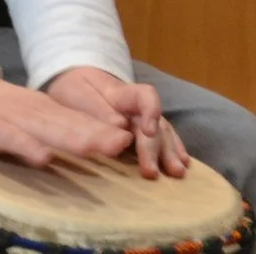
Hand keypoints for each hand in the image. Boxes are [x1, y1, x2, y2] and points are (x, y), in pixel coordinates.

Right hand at [0, 70, 130, 168]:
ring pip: (49, 131)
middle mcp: (39, 114)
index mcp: (50, 112)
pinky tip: (43, 158)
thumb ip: (59, 131)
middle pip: (72, 126)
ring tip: (98, 147)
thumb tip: (92, 144)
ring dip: (74, 139)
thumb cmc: (2, 111)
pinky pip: (14, 140)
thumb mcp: (35, 118)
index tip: (130, 138)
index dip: (104, 129)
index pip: (81, 121)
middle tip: (125, 142)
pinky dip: (29, 148)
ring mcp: (17, 120)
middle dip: (99, 134)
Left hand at [46, 66, 189, 178]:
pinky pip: (161, 139)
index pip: (145, 96)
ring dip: (170, 152)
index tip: (149, 131)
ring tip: (177, 173)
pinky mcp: (139, 132)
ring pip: (162, 133)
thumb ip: (96, 110)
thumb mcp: (76, 93)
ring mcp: (141, 119)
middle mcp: (137, 108)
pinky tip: (183, 163)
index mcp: (121, 94)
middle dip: (156, 148)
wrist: (72, 82)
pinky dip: (173, 150)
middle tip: (152, 173)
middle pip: (155, 123)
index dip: (151, 111)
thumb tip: (120, 126)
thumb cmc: (74, 89)